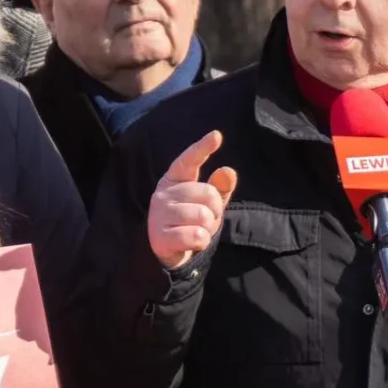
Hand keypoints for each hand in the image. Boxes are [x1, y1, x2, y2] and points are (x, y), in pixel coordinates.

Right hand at [148, 131, 236, 269]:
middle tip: (205, 220)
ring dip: (208, 228)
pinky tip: (191, 242)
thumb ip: (219, 188)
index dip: (202, 148)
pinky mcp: (161, 236)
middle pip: (208, 194)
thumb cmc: (189, 222)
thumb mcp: (206, 204)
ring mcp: (160, 214)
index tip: (216, 136)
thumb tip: (228, 171)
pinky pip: (196, 235)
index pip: (189, 160)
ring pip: (203, 216)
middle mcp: (164, 193)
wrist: (166, 252)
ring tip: (196, 231)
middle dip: (215, 211)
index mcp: (174, 179)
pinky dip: (201, 242)